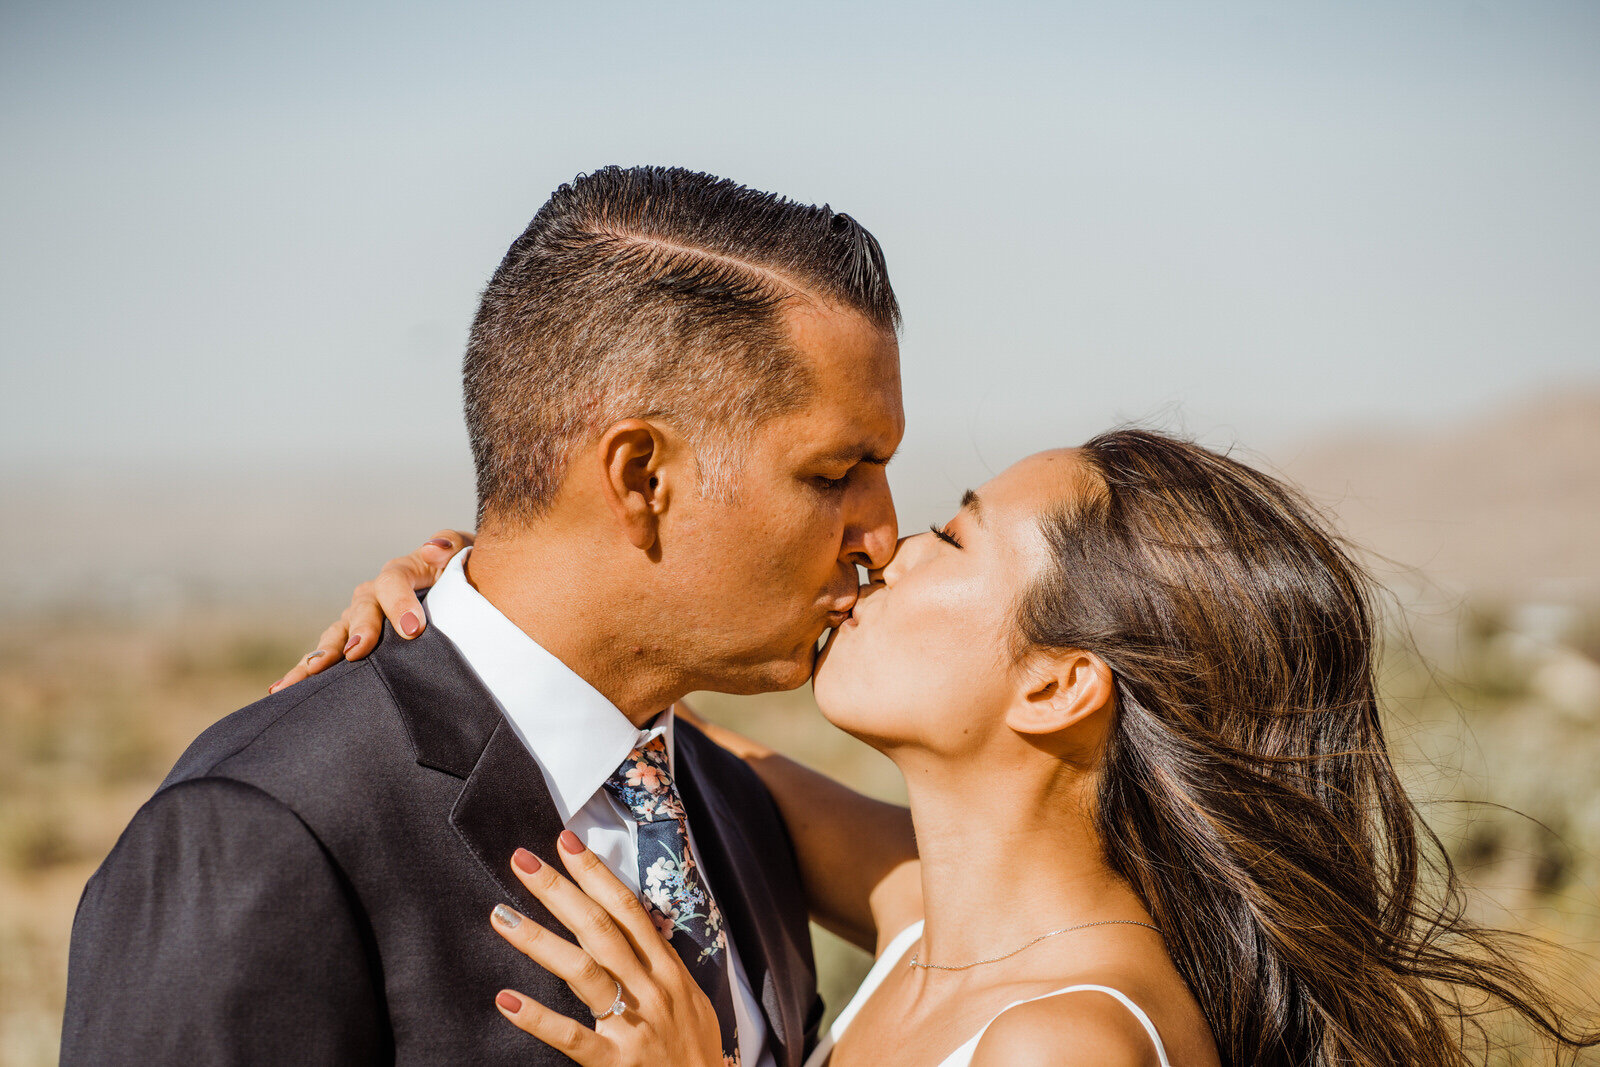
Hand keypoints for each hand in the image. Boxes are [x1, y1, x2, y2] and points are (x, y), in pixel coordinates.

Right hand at [266, 529, 472, 692]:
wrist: (461, 592)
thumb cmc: (466, 572)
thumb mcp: (465, 554)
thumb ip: (453, 547)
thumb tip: (433, 549)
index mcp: (402, 572)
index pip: (394, 580)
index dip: (400, 602)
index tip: (412, 630)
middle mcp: (374, 595)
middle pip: (361, 608)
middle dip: (359, 630)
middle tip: (357, 651)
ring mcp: (359, 620)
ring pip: (335, 634)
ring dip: (319, 655)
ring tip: (306, 675)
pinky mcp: (352, 643)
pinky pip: (326, 656)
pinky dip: (304, 671)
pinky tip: (281, 690)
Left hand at [490, 832, 725, 1066]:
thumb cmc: (695, 1049)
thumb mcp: (688, 996)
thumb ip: (658, 964)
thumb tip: (630, 928)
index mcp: (666, 969)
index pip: (627, 908)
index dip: (596, 873)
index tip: (566, 843)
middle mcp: (650, 988)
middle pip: (599, 927)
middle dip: (558, 889)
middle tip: (522, 860)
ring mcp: (632, 1025)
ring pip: (582, 971)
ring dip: (538, 939)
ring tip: (501, 916)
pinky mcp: (616, 1063)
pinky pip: (572, 1037)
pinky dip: (539, 1018)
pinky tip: (507, 1000)